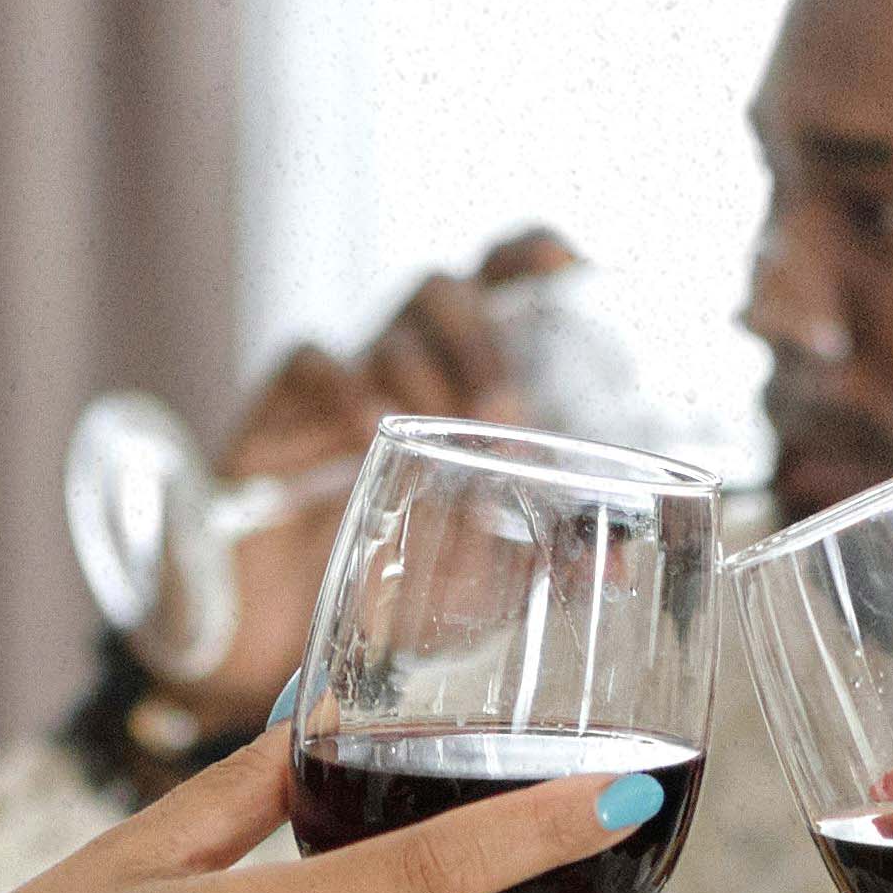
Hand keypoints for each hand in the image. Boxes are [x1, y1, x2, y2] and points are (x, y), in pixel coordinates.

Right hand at [184, 225, 581, 716]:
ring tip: (448, 434)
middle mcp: (406, 367)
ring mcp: (343, 383)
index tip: (567, 266)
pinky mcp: (278, 410)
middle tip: (502, 409)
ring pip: (391, 328)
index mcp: (462, 382)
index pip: (498, 284)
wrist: (278, 636)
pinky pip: (310, 360)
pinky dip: (344, 385)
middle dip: (482, 337)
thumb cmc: (387, 591)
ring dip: (428, 372)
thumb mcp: (481, 585)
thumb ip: (544, 563)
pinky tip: (364, 434)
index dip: (530, 256)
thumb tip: (614, 563)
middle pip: (447, 291)